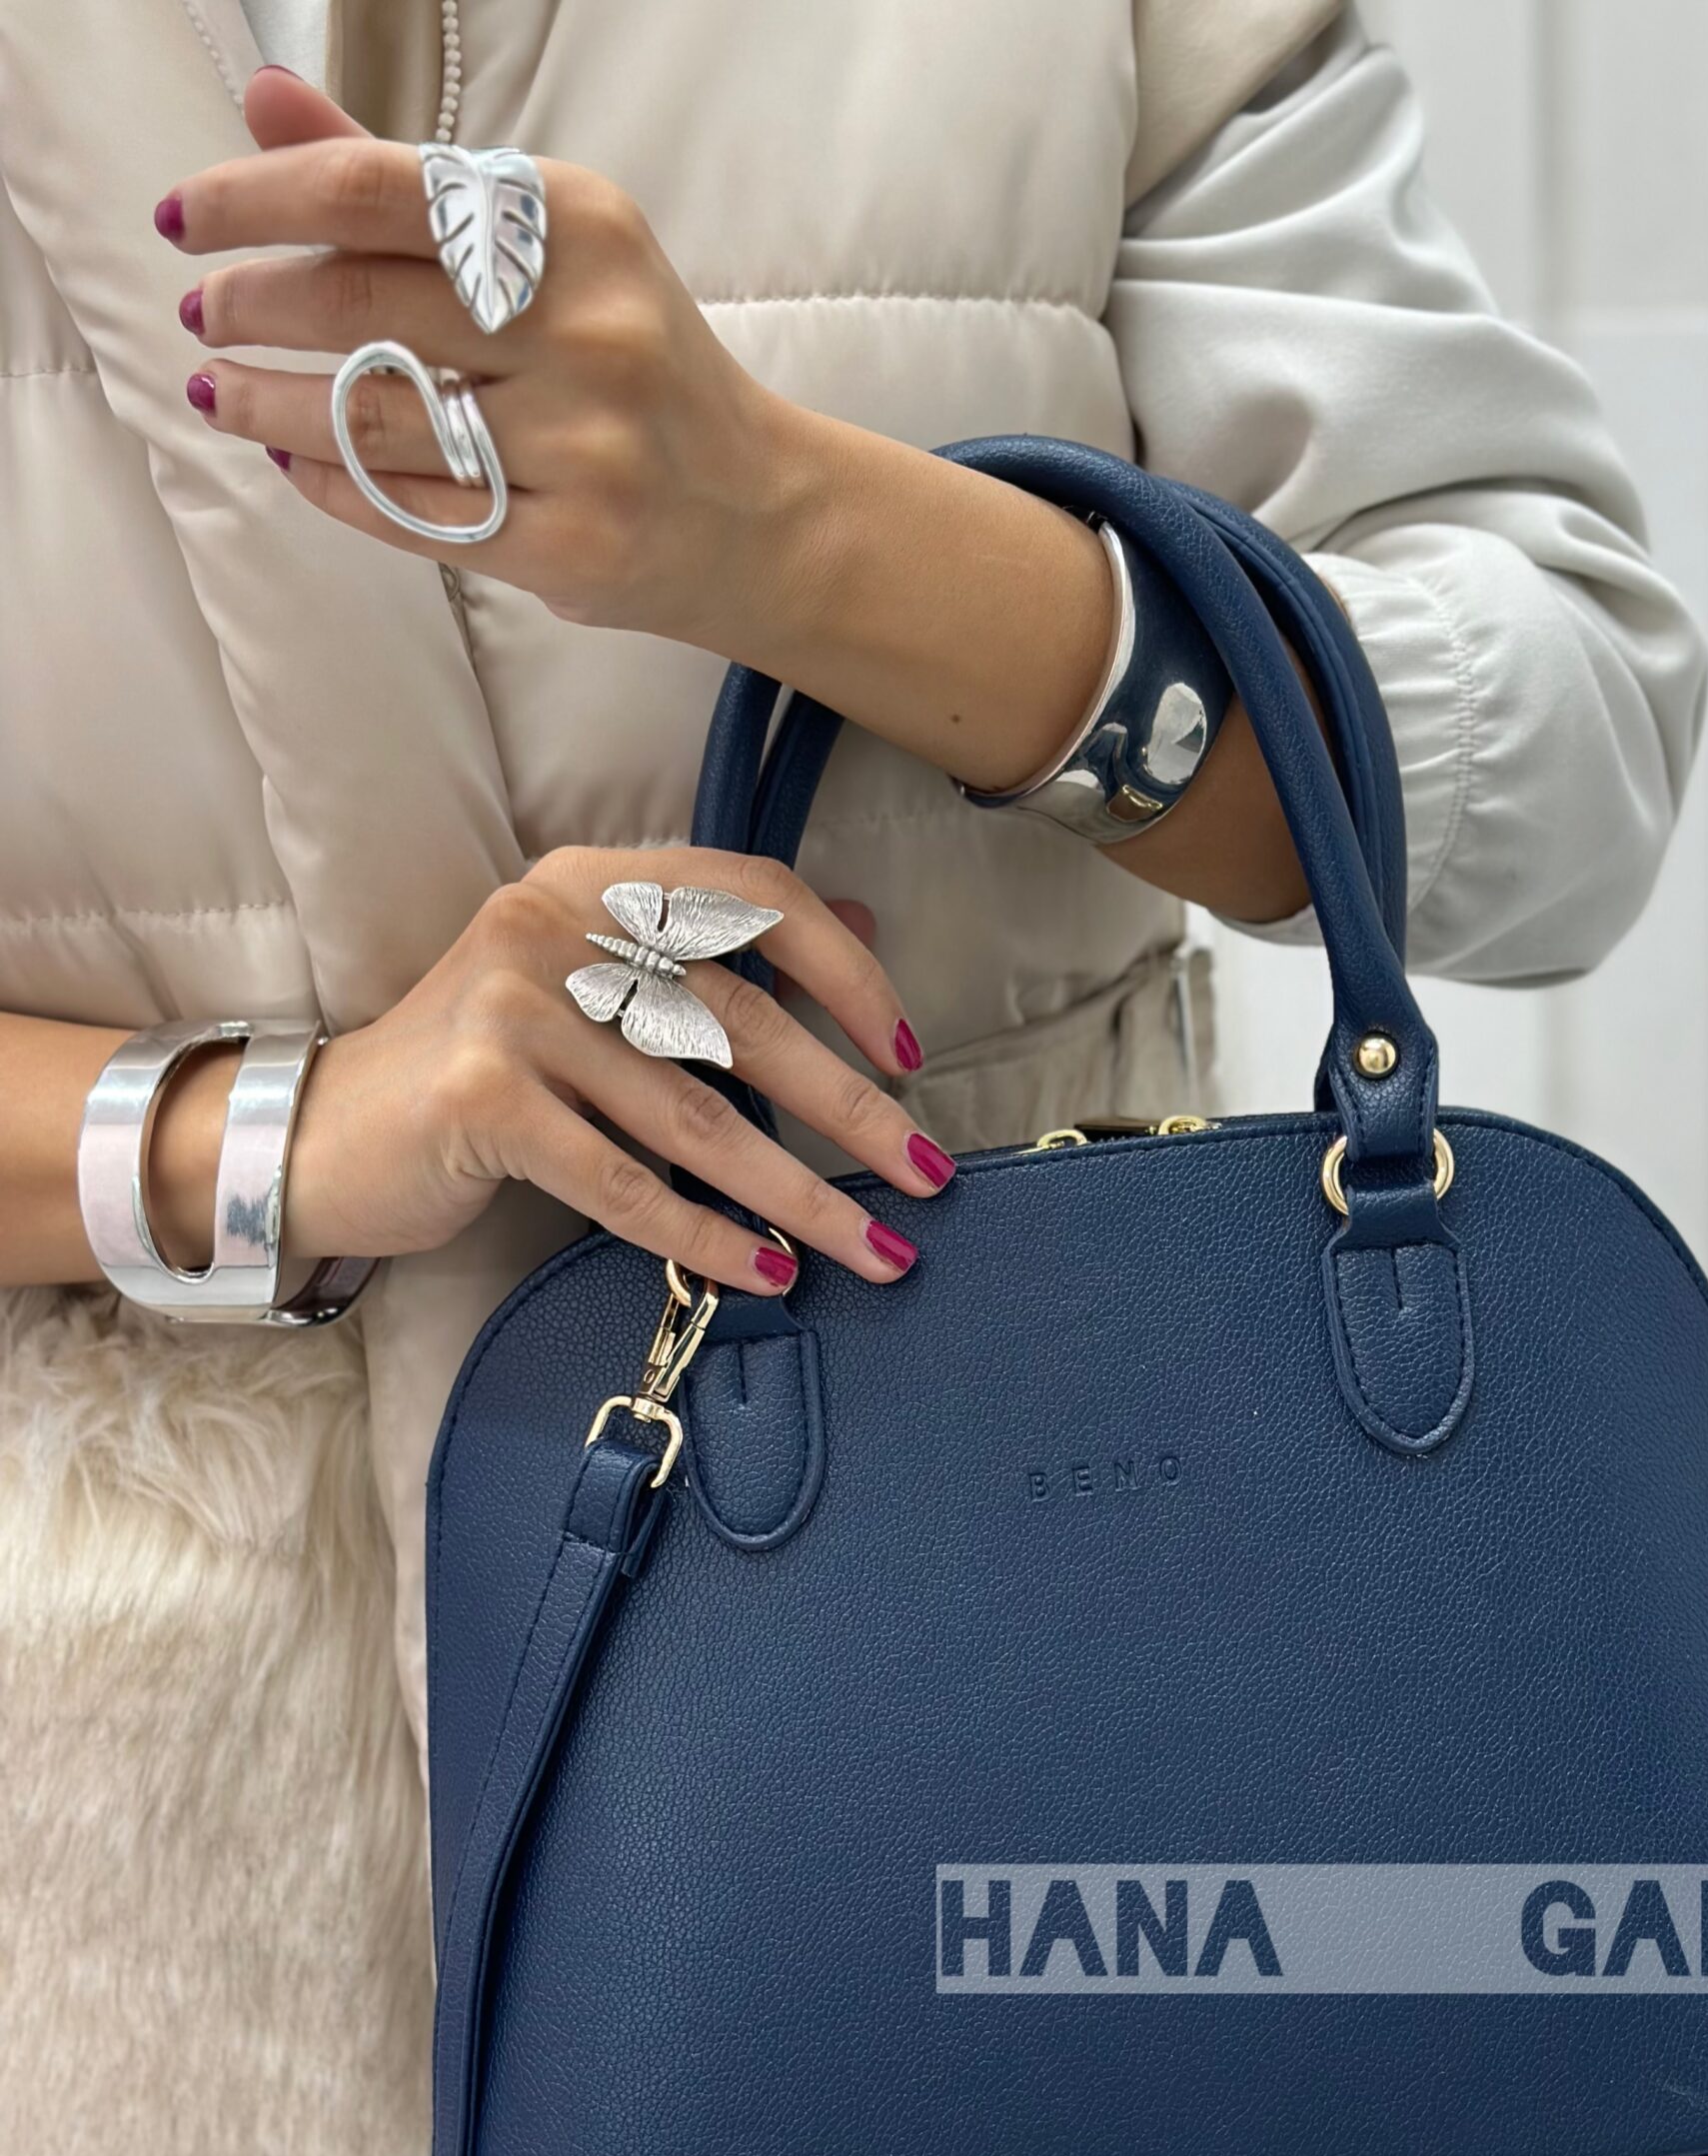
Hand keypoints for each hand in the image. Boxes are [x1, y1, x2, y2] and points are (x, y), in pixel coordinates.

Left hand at [163, 75, 804, 646]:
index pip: (375, 191)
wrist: (760, 512)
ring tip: (224, 392)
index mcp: (577, 225)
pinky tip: (297, 459)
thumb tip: (269, 102)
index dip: (257, 200)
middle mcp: (586, 327)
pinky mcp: (572, 543)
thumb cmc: (634, 369)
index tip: (186, 219)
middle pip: (359, 305)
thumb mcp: (548, 252)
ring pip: (373, 418)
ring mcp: (584, 443)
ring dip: (268, 404)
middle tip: (205, 315)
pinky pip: (412, 512)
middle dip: (251, 306)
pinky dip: (332, 482)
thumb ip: (405, 187)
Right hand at [275, 846, 945, 1295]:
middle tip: (929, 1178)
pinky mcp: (480, 1100)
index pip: (754, 895)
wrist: (326, 1136)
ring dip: (799, 1194)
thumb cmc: (484, 1073)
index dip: (847, 971)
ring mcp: (512, 1009)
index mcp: (592, 881)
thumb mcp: (594, 991)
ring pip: (697, 1116)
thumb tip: (862, 925)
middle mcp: (552, 925)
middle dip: (852, 1111)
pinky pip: (625, 1182)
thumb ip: (710, 958)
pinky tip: (767, 1270)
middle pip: (744, 1021)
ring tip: (873, 1250)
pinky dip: (706, 1234)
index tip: (909, 1055)